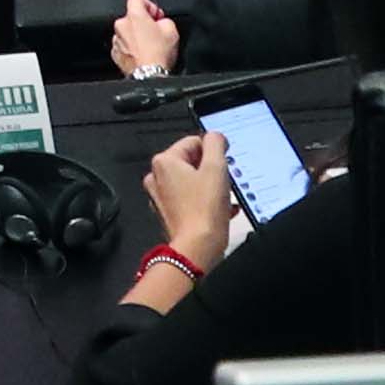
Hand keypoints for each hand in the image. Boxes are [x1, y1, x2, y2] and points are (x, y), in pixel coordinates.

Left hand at [111, 0, 181, 78]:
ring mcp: (116, 40)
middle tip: (155, 32)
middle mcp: (121, 26)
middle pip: (132, 16)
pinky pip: (123, 45)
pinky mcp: (116, 53)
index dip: (149, 5)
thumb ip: (165, 19)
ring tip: (149, 46)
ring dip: (137, 35)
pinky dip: (131, 47)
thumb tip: (161, 22)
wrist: (149, 77)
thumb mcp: (172, 30)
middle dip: (144, 22)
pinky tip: (142, 54)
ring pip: (127, 31)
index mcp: (134, 16)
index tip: (156, 16)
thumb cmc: (158, 55)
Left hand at [134, 131, 232, 296]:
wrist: (198, 248)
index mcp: (164, 162)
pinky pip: (192, 201)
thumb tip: (215, 136)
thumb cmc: (203, 212)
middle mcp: (158, 178)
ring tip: (226, 197)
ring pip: (194, 183)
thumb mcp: (216, 167)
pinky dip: (208, 202)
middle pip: (193, 163)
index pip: (194, 142)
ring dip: (213, 187)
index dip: (214, 151)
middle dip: (213, 171)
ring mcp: (162, 197)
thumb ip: (216, 143)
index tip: (225, 160)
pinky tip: (223, 210)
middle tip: (225, 182)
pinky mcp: (171, 214)